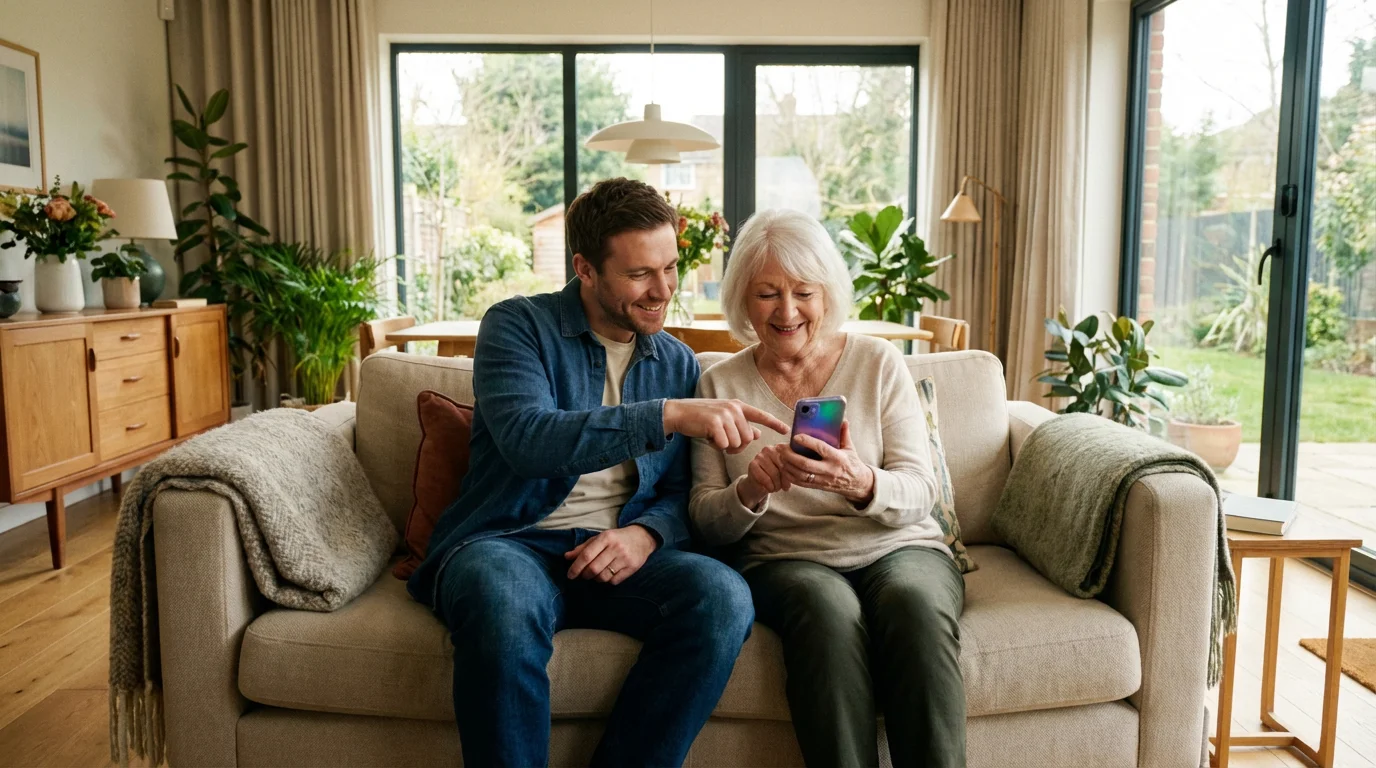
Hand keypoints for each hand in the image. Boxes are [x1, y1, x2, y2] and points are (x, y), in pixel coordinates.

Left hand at [564, 525, 657, 585]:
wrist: (642, 537)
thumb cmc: (617, 538)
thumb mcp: (600, 538)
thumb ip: (583, 548)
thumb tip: (567, 557)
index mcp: (606, 538)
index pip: (586, 555)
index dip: (576, 567)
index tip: (570, 575)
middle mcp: (616, 547)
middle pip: (594, 568)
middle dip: (585, 575)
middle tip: (583, 575)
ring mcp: (625, 558)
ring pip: (603, 577)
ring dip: (596, 579)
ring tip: (596, 574)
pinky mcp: (632, 567)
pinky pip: (614, 581)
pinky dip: (607, 581)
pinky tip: (608, 574)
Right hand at [664, 399, 788, 454]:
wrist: (679, 413)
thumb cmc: (701, 418)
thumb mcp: (724, 419)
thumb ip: (741, 425)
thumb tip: (757, 434)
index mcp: (737, 406)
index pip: (761, 415)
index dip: (774, 423)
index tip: (787, 430)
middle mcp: (733, 408)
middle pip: (747, 438)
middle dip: (736, 446)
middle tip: (723, 442)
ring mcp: (724, 414)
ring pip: (736, 443)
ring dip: (725, 446)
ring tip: (714, 437)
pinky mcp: (714, 423)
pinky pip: (724, 444)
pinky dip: (716, 446)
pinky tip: (708, 438)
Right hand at [738, 443, 791, 508]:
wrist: (759, 484)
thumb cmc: (775, 476)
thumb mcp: (787, 471)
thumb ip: (793, 469)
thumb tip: (799, 475)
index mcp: (780, 447)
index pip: (790, 459)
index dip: (793, 472)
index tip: (793, 480)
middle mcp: (769, 449)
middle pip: (783, 467)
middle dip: (785, 480)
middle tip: (785, 487)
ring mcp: (760, 456)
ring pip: (774, 473)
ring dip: (777, 485)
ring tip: (777, 488)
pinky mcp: (752, 465)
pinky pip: (765, 478)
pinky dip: (769, 487)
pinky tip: (770, 488)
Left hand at [781, 422, 875, 503]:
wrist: (857, 483)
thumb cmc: (852, 462)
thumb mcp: (850, 447)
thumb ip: (844, 434)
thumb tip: (843, 420)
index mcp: (838, 458)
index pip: (821, 449)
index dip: (807, 442)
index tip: (796, 436)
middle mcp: (829, 470)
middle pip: (806, 464)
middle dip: (790, 455)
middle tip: (780, 447)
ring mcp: (823, 480)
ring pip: (801, 475)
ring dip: (787, 466)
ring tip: (779, 456)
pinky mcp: (818, 486)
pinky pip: (801, 483)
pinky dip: (790, 476)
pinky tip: (784, 468)